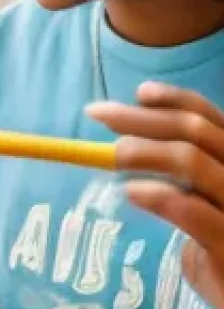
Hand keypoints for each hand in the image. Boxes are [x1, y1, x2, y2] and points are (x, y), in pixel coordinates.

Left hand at [86, 81, 223, 308]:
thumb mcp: (206, 215)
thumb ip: (184, 190)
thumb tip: (134, 169)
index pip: (211, 119)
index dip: (175, 100)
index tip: (139, 93)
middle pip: (197, 132)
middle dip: (142, 119)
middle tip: (97, 114)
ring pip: (195, 163)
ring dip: (146, 151)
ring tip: (111, 153)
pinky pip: (197, 214)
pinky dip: (161, 197)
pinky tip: (132, 192)